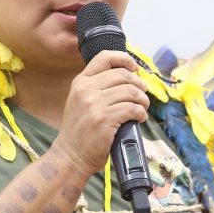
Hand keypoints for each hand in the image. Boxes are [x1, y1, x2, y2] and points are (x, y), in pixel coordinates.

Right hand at [52, 50, 149, 175]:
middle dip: (139, 84)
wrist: (71, 155)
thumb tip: (128, 77)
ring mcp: (94, 104)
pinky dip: (141, 113)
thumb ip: (96, 87)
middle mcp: (86, 90)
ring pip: (131, 92)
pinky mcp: (104, 119)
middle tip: (142, 95)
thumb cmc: (80, 130)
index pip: (104, 57)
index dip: (124, 59)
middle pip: (123, 75)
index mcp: (80, 82)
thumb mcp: (79, 101)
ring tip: (142, 108)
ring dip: (142, 100)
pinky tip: (139, 118)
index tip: (134, 69)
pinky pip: (132, 109)